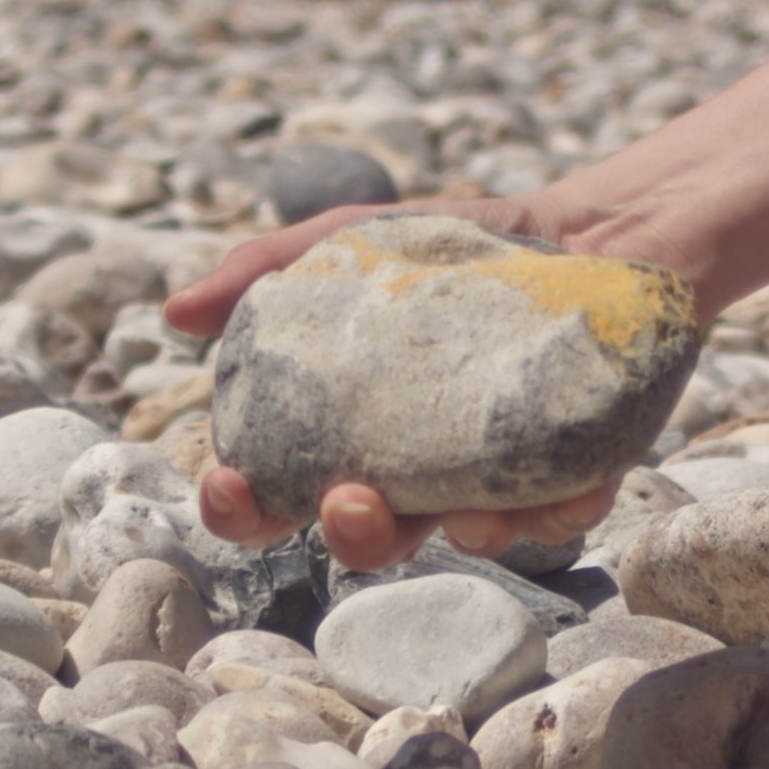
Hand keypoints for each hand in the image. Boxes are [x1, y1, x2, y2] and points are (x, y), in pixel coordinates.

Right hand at [164, 196, 631, 569]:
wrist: (593, 231)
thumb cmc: (460, 251)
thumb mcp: (362, 239)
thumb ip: (271, 266)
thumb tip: (175, 311)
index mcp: (353, 433)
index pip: (279, 490)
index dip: (243, 507)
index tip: (227, 484)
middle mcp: (422, 470)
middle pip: (372, 533)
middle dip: (351, 535)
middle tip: (345, 502)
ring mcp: (501, 478)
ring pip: (468, 536)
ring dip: (456, 537)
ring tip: (458, 517)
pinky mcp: (580, 472)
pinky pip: (564, 513)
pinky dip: (553, 513)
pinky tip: (543, 497)